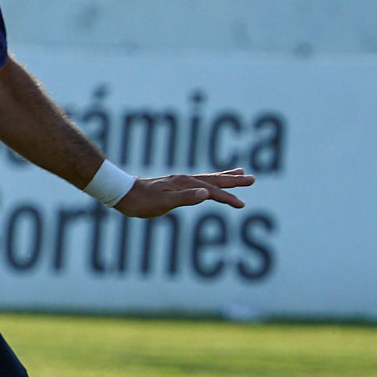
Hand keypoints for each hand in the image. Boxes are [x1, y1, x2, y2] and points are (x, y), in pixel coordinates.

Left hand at [115, 169, 252, 218]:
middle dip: (233, 180)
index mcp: (186, 184)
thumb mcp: (164, 203)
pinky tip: (210, 184)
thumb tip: (206, 194)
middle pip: (215, 179)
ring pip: (209, 178)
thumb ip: (186, 198)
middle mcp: (186, 179)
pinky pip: (199, 182)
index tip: (242, 204)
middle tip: (252, 178)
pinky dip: (210, 181)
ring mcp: (182, 181)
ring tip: (239, 173)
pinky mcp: (176, 185)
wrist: (124, 194)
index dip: (228, 197)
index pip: (212, 191)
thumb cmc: (143, 202)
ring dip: (224, 177)